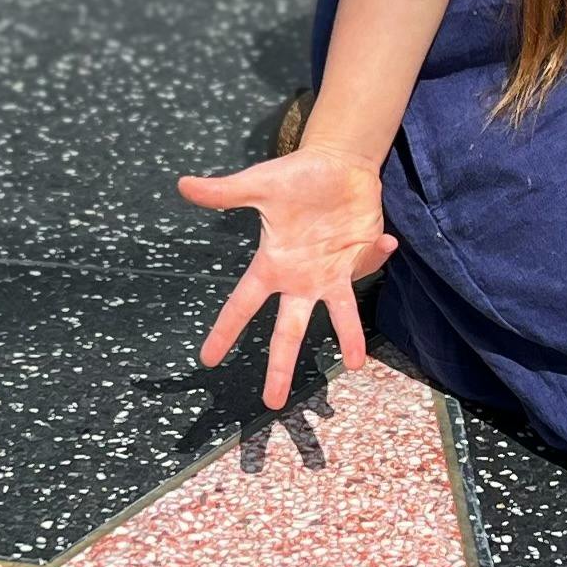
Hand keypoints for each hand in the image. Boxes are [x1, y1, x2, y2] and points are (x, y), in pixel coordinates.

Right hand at [176, 147, 394, 411]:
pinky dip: (378, 257)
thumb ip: (224, 192)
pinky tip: (384, 242)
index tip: (208, 359)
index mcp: (272, 265)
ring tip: (355, 364)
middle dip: (280, 365)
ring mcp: (331, 274)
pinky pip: (369, 266)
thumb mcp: (258, 183)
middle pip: (287, 331)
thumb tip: (182, 184)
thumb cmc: (296, 176)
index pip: (242, 305)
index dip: (225, 331)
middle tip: (272, 402)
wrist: (338, 164)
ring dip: (348, 337)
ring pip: (338, 315)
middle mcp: (300, 279)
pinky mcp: (359, 260)